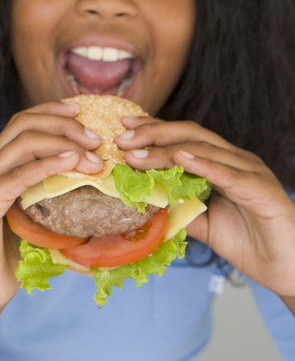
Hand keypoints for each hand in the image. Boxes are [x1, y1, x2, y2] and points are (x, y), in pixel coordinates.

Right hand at [0, 100, 102, 359]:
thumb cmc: (11, 260)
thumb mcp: (39, 220)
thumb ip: (58, 200)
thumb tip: (106, 195)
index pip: (21, 122)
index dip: (52, 110)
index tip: (85, 111)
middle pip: (22, 123)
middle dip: (63, 123)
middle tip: (98, 138)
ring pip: (22, 141)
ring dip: (63, 142)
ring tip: (94, 155)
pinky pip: (18, 174)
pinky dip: (47, 164)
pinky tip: (72, 163)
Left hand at [118, 116, 294, 298]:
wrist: (288, 271)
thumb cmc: (251, 244)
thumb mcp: (204, 224)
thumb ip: (179, 208)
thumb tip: (145, 200)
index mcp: (223, 164)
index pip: (183, 138)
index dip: (154, 130)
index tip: (123, 128)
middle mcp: (237, 161)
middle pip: (191, 134)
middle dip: (153, 133)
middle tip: (122, 138)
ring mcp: (251, 172)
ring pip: (204, 150)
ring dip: (166, 150)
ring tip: (137, 154)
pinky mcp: (262, 190)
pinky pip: (228, 173)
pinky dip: (203, 163)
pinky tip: (180, 158)